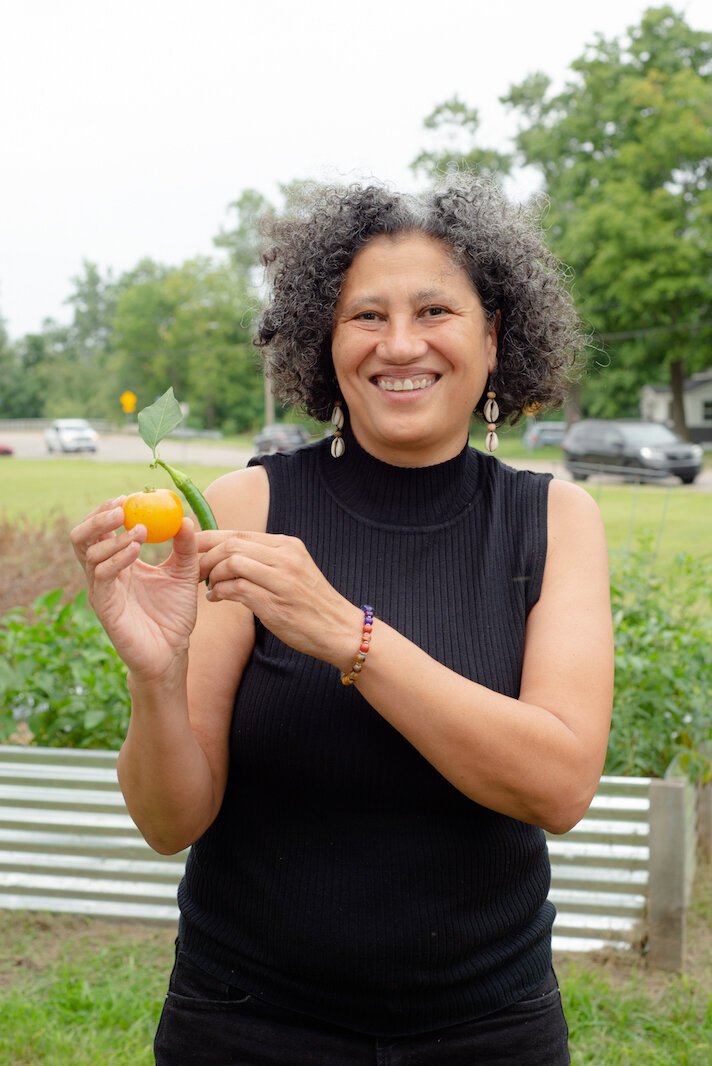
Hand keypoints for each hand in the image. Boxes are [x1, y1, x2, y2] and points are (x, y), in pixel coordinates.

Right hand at [70, 499, 200, 681]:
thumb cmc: (175, 614)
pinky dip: (117, 557)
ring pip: (88, 552)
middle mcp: (104, 573)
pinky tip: (136, 550)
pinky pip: (101, 575)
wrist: (173, 651)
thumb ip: (185, 547)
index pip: (101, 529)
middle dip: (98, 518)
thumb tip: (185, 518)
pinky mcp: (104, 605)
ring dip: (113, 536)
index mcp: (119, 562)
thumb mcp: (185, 574)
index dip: (108, 511)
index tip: (128, 498)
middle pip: (82, 536)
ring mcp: (101, 589)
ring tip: (140, 532)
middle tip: (122, 508)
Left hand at [197, 530, 360, 668]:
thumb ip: (265, 560)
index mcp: (287, 545)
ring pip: (232, 562)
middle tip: (193, 570)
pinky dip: (220, 592)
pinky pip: (237, 589)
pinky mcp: (276, 603)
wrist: (340, 630)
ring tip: (208, 586)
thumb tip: (228, 555)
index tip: (192, 547)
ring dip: (212, 575)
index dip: (210, 538)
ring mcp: (281, 579)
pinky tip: (216, 598)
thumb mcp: (292, 570)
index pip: (239, 533)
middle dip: (205, 556)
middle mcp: (285, 556)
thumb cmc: (310, 604)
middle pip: (232, 544)